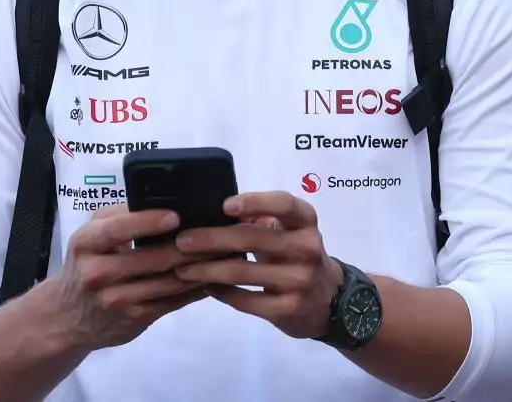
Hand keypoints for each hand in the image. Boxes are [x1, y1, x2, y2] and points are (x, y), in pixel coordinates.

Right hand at [45, 204, 210, 352]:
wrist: (68, 316)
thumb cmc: (86, 263)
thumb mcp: (90, 234)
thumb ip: (119, 216)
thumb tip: (162, 202)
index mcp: (87, 243)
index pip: (118, 230)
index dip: (149, 222)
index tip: (177, 215)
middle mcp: (98, 273)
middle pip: (152, 259)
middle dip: (190, 246)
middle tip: (218, 233)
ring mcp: (116, 300)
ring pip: (168, 283)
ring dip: (200, 268)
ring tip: (224, 253)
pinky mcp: (134, 320)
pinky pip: (171, 302)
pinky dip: (194, 290)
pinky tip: (211, 277)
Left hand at [170, 192, 343, 339]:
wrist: (330, 301)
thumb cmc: (298, 256)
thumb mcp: (290, 232)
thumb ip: (260, 220)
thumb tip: (210, 212)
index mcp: (305, 221)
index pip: (283, 204)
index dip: (254, 202)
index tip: (225, 205)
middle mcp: (307, 248)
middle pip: (251, 238)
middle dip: (211, 239)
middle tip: (182, 240)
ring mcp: (299, 280)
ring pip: (241, 272)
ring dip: (205, 269)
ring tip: (181, 267)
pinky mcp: (287, 308)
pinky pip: (244, 300)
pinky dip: (220, 292)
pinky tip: (204, 286)